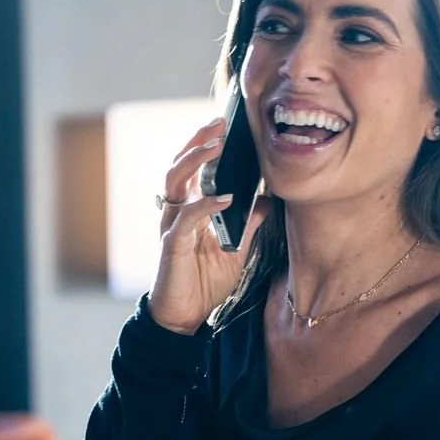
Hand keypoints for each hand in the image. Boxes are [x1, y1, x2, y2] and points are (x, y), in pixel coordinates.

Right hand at [149, 118, 269, 333]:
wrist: (186, 316)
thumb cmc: (206, 282)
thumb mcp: (237, 249)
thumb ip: (249, 224)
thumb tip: (268, 200)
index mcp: (190, 209)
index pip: (194, 168)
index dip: (204, 144)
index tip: (225, 125)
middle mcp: (177, 211)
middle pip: (179, 165)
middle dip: (198, 141)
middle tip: (219, 123)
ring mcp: (172, 226)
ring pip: (174, 182)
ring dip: (195, 161)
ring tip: (216, 146)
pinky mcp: (171, 245)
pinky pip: (186, 218)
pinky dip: (205, 205)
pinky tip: (225, 198)